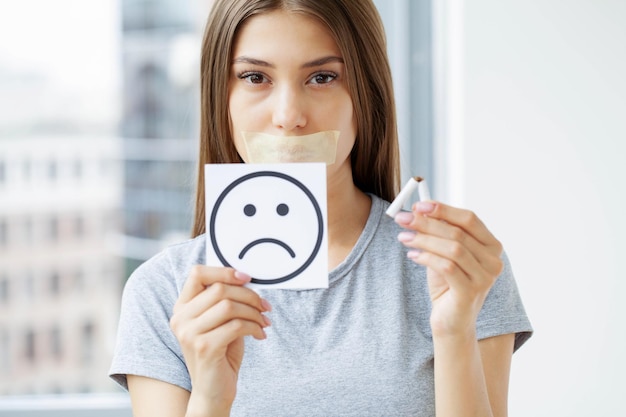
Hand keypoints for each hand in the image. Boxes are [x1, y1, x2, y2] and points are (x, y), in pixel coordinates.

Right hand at [170, 266, 270, 415]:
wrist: (213, 390)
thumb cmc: (220, 352)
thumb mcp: (220, 321)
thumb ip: (225, 299)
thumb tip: (246, 278)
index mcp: (182, 307)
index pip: (197, 273)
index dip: (224, 271)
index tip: (246, 278)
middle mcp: (180, 318)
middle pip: (220, 289)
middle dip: (249, 295)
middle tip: (265, 306)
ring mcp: (190, 333)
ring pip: (230, 305)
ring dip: (254, 312)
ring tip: (263, 321)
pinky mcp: (204, 347)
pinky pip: (237, 325)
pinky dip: (254, 327)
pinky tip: (260, 334)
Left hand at [395, 202, 503, 337]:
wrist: (451, 322)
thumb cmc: (447, 285)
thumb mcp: (443, 254)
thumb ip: (438, 233)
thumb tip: (418, 210)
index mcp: (491, 246)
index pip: (469, 219)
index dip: (443, 209)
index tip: (418, 205)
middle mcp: (493, 261)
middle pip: (458, 232)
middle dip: (427, 222)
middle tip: (402, 218)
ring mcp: (485, 278)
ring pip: (452, 248)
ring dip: (423, 239)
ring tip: (403, 237)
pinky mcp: (471, 292)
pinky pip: (446, 267)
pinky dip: (426, 257)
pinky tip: (412, 255)